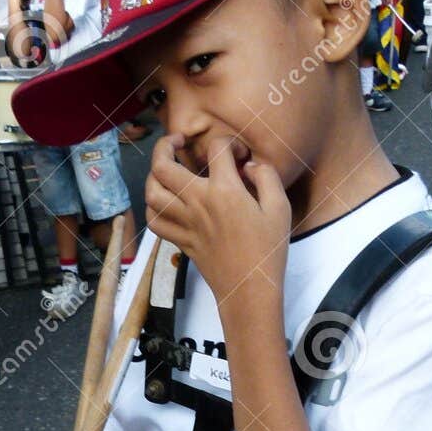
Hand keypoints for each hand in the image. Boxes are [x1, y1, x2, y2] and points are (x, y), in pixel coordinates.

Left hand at [145, 133, 290, 315]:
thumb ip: (267, 177)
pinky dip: (153, 207)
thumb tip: (250, 165)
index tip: (238, 154)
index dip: (229, 142)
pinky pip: (154, 220)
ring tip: (164, 167)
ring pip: (152, 192)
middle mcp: (198, 203)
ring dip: (153, 174)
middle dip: (166, 144)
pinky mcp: (181, 240)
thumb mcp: (280, 208)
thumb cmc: (268, 251)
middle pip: (163, 165)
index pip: (216, 148)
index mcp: (224, 191)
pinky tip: (163, 201)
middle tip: (176, 140)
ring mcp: (185, 223)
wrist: (250, 290)